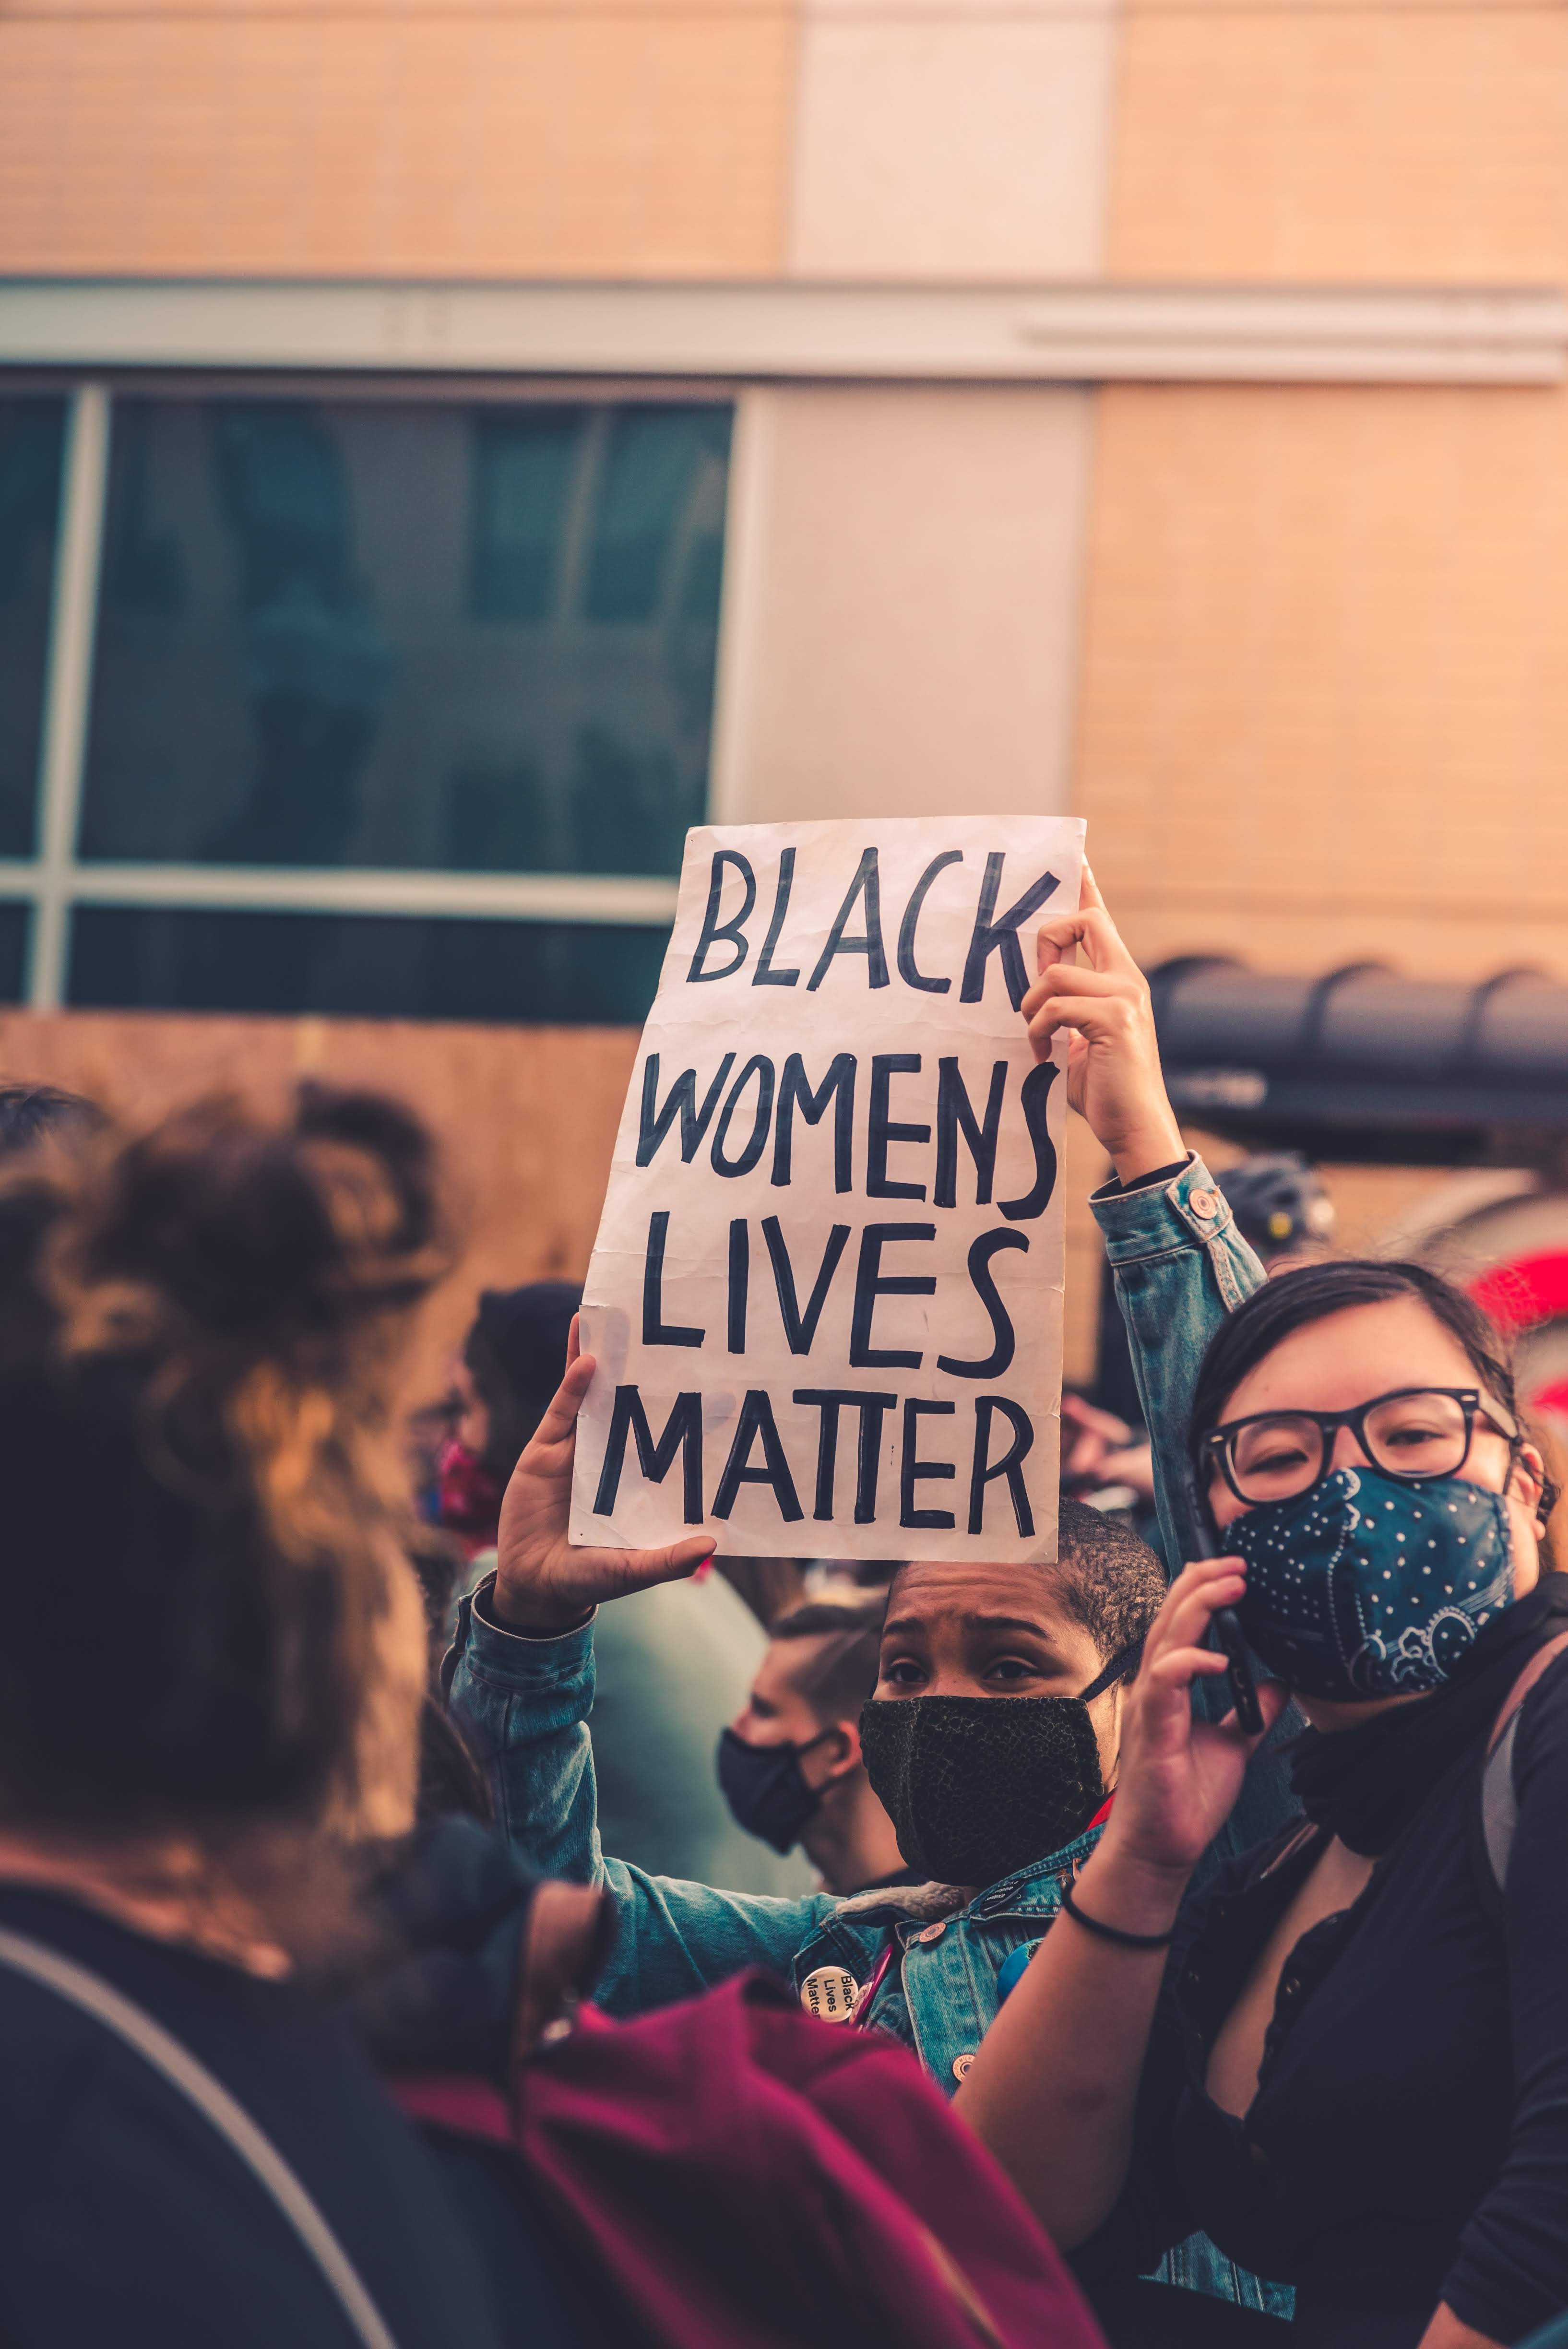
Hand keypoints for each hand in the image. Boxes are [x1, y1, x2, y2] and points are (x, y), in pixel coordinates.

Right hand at [492, 1320, 714, 1630]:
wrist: (535, 1586)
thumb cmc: (589, 1581)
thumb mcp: (631, 1570)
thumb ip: (667, 1560)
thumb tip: (712, 1545)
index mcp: (639, 1480)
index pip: (664, 1438)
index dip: (683, 1412)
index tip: (710, 1383)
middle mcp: (613, 1459)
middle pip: (630, 1406)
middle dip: (643, 1372)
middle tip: (665, 1333)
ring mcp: (579, 1451)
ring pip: (593, 1397)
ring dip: (602, 1360)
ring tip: (614, 1320)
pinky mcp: (545, 1450)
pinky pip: (563, 1410)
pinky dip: (573, 1383)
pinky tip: (587, 1356)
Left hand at [1023, 867, 1185, 1183]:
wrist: (1134, 1127)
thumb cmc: (1103, 1088)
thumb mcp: (1078, 1039)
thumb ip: (1064, 1008)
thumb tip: (1032, 991)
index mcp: (1120, 979)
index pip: (1099, 920)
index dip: (1084, 887)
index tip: (1074, 855)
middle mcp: (1128, 979)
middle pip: (1084, 921)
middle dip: (1047, 939)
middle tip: (1035, 983)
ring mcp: (1125, 997)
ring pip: (1055, 974)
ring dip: (1031, 1007)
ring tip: (1036, 1039)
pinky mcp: (1115, 1020)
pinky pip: (1054, 1007)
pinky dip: (1037, 1031)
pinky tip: (1043, 1055)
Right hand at [1098, 1556, 1288, 1886]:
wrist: (1163, 1849)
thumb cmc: (1187, 1798)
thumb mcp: (1233, 1745)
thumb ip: (1252, 1712)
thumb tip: (1280, 1683)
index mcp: (1169, 1686)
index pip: (1180, 1623)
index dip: (1203, 1590)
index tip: (1238, 1571)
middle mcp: (1154, 1687)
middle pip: (1170, 1617)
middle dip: (1201, 1582)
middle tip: (1237, 1563)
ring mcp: (1149, 1706)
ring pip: (1165, 1638)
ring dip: (1197, 1606)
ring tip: (1231, 1585)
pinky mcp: (1152, 1731)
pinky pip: (1164, 1683)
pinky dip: (1189, 1663)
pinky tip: (1220, 1659)